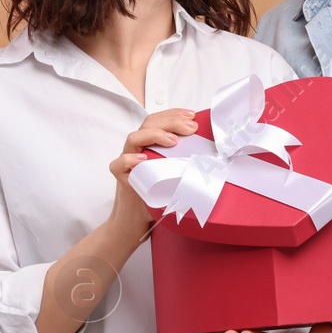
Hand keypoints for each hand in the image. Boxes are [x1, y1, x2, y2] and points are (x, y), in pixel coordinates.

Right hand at [106, 108, 197, 240]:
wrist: (136, 218)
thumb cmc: (158, 193)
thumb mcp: (175, 172)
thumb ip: (184, 159)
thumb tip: (214, 153)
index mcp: (150, 143)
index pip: (159, 119)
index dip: (174, 113)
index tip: (192, 115)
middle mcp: (137, 148)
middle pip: (149, 124)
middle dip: (171, 122)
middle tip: (190, 128)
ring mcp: (127, 161)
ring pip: (133, 138)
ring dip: (154, 135)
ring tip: (173, 141)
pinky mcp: (121, 177)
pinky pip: (118, 164)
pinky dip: (129, 160)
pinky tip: (142, 160)